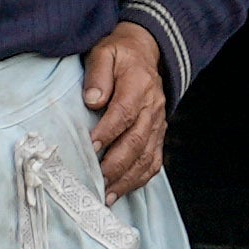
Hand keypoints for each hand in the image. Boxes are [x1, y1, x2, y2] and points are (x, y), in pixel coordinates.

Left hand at [82, 24, 176, 199]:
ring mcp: (157, 124)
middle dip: (115, 164)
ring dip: (126, 179)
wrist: (145, 54)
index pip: (124, 113)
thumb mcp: (104, 52)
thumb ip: (97, 73)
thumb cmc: (120, 56)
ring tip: (106, 195)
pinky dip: (138, 180)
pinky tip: (120, 191)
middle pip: (136, 141)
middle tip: (96, 180)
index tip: (90, 147)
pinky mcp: (158, 136)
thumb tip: (93, 100)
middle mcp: (152, 108)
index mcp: (139, 85)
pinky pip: (153, 162)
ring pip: (146, 157)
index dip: (108, 132)